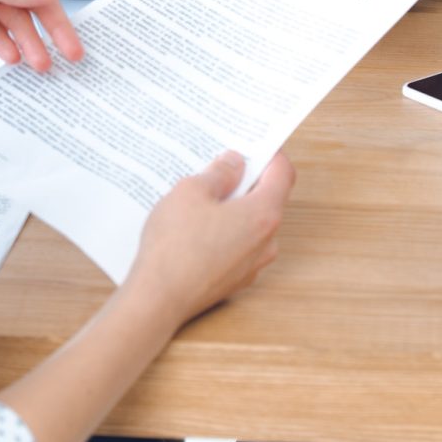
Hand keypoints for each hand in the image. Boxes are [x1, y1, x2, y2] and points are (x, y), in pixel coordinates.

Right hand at [124, 151, 294, 330]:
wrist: (158, 299)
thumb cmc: (175, 244)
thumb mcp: (191, 191)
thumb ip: (219, 173)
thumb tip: (234, 162)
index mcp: (262, 214)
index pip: (282, 173)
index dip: (271, 153)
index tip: (254, 142)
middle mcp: (266, 241)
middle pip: (268, 198)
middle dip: (247, 178)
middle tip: (222, 162)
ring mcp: (252, 263)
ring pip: (251, 223)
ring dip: (234, 205)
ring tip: (203, 193)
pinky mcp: (234, 278)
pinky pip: (237, 244)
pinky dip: (225, 229)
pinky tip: (196, 224)